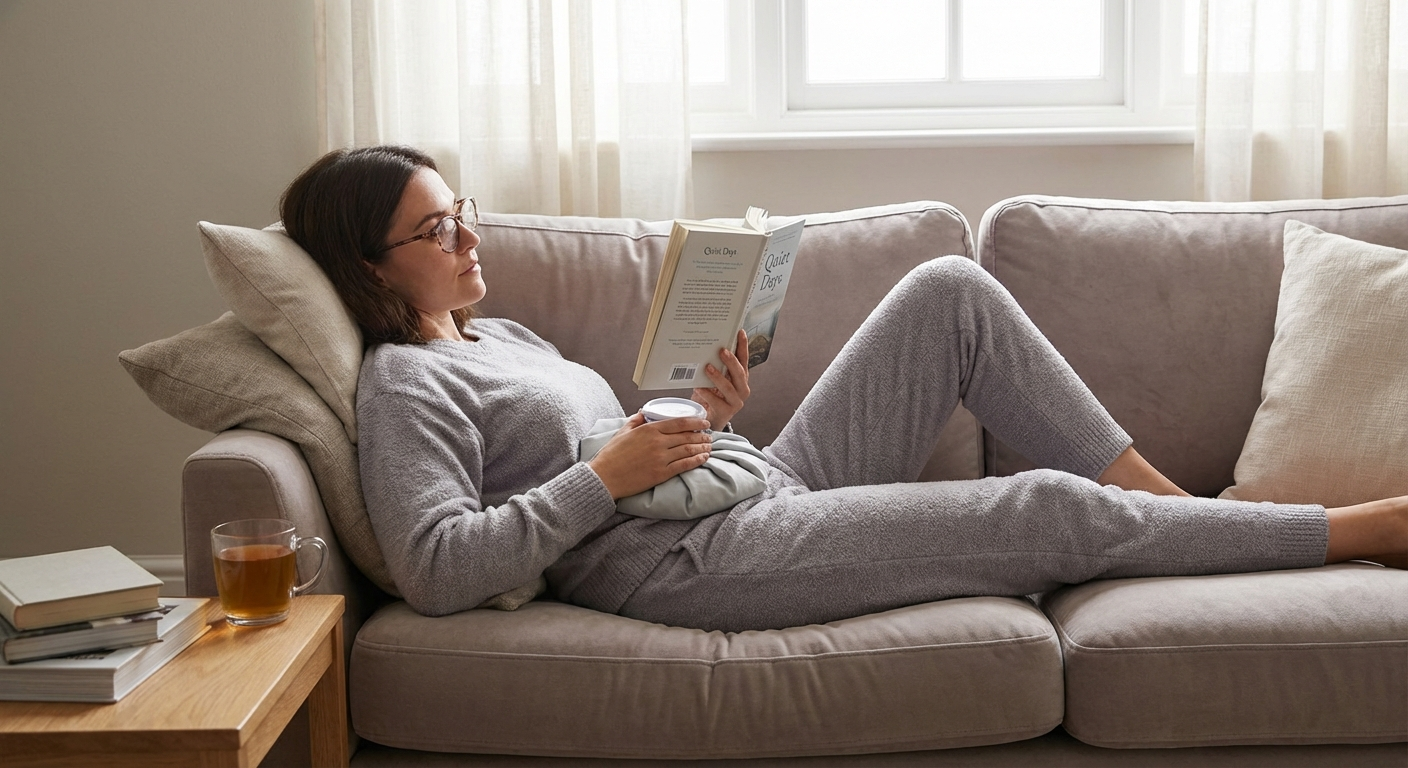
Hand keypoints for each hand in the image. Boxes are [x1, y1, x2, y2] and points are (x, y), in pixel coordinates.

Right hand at [587, 412, 713, 498]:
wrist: (605, 476)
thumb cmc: (612, 455)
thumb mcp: (623, 431)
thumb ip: (636, 420)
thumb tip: (644, 412)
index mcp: (649, 430)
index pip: (679, 422)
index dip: (695, 422)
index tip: (705, 422)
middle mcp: (658, 442)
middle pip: (687, 436)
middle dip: (701, 435)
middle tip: (709, 436)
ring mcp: (660, 458)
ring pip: (688, 450)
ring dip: (702, 447)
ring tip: (709, 446)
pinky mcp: (661, 473)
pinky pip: (684, 465)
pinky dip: (696, 461)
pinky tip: (703, 458)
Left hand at [692, 329, 750, 430]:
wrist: (709, 419)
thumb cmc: (711, 396)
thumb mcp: (715, 379)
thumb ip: (716, 366)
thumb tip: (706, 347)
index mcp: (741, 378)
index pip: (744, 359)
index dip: (743, 346)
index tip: (740, 332)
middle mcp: (742, 389)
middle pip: (740, 373)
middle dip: (731, 361)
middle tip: (721, 351)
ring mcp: (736, 402)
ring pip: (729, 388)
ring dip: (718, 377)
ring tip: (707, 368)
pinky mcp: (726, 412)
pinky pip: (716, 401)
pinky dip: (707, 393)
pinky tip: (699, 387)